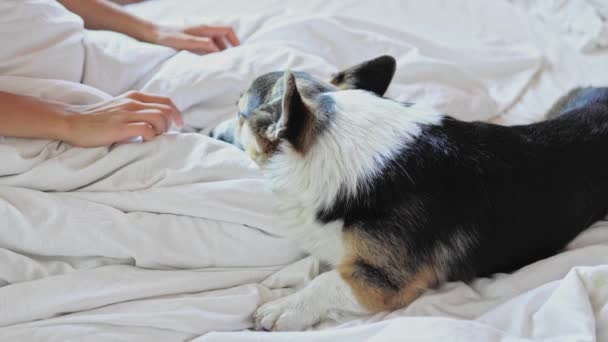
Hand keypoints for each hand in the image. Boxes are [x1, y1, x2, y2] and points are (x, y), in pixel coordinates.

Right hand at [62, 91, 182, 146]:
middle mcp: (132, 102)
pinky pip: (146, 129)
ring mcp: (126, 114)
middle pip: (166, 110)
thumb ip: (137, 110)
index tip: (179, 125)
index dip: (176, 113)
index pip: (166, 101)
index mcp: (134, 97)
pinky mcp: (120, 127)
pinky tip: (143, 141)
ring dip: (162, 130)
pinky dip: (151, 137)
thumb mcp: (120, 107)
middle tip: (163, 135)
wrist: (72, 121)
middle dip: (171, 125)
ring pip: (159, 118)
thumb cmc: (97, 119)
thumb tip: (158, 120)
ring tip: (154, 138)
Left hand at [148, 25, 239, 53]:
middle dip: (229, 48)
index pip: (227, 30)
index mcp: (204, 28)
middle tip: (231, 61)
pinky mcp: (192, 40)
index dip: (235, 40)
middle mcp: (203, 30)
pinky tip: (208, 62)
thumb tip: (217, 50)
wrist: (152, 34)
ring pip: (215, 42)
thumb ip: (203, 44)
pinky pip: (207, 46)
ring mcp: (198, 34)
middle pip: (223, 37)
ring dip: (220, 52)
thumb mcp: (186, 42)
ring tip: (221, 64)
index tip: (238, 52)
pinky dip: (211, 53)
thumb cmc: (167, 37)